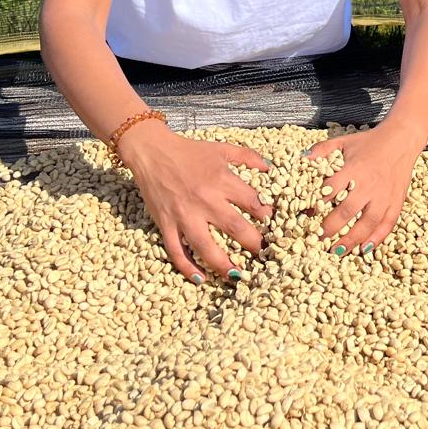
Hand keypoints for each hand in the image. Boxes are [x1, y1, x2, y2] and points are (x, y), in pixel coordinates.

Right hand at [119, 121, 273, 281]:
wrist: (152, 152)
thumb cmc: (189, 151)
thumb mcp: (222, 149)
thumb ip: (247, 156)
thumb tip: (269, 167)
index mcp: (222, 180)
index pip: (253, 202)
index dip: (267, 216)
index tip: (275, 226)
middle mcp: (205, 200)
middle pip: (235, 228)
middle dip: (254, 244)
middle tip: (265, 255)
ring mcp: (184, 215)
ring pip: (205, 247)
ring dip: (223, 264)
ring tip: (237, 275)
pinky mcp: (166, 224)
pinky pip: (177, 252)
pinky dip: (187, 268)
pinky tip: (200, 279)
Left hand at [305, 120, 427, 253]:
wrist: (402, 139)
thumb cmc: (369, 142)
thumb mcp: (343, 142)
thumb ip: (322, 150)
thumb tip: (301, 160)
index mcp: (354, 168)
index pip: (330, 190)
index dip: (316, 205)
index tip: (306, 216)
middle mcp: (369, 184)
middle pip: (347, 210)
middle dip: (330, 228)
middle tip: (317, 239)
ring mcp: (384, 195)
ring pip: (367, 223)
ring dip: (351, 240)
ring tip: (336, 252)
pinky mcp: (396, 202)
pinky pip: (387, 224)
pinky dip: (376, 239)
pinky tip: (364, 249)